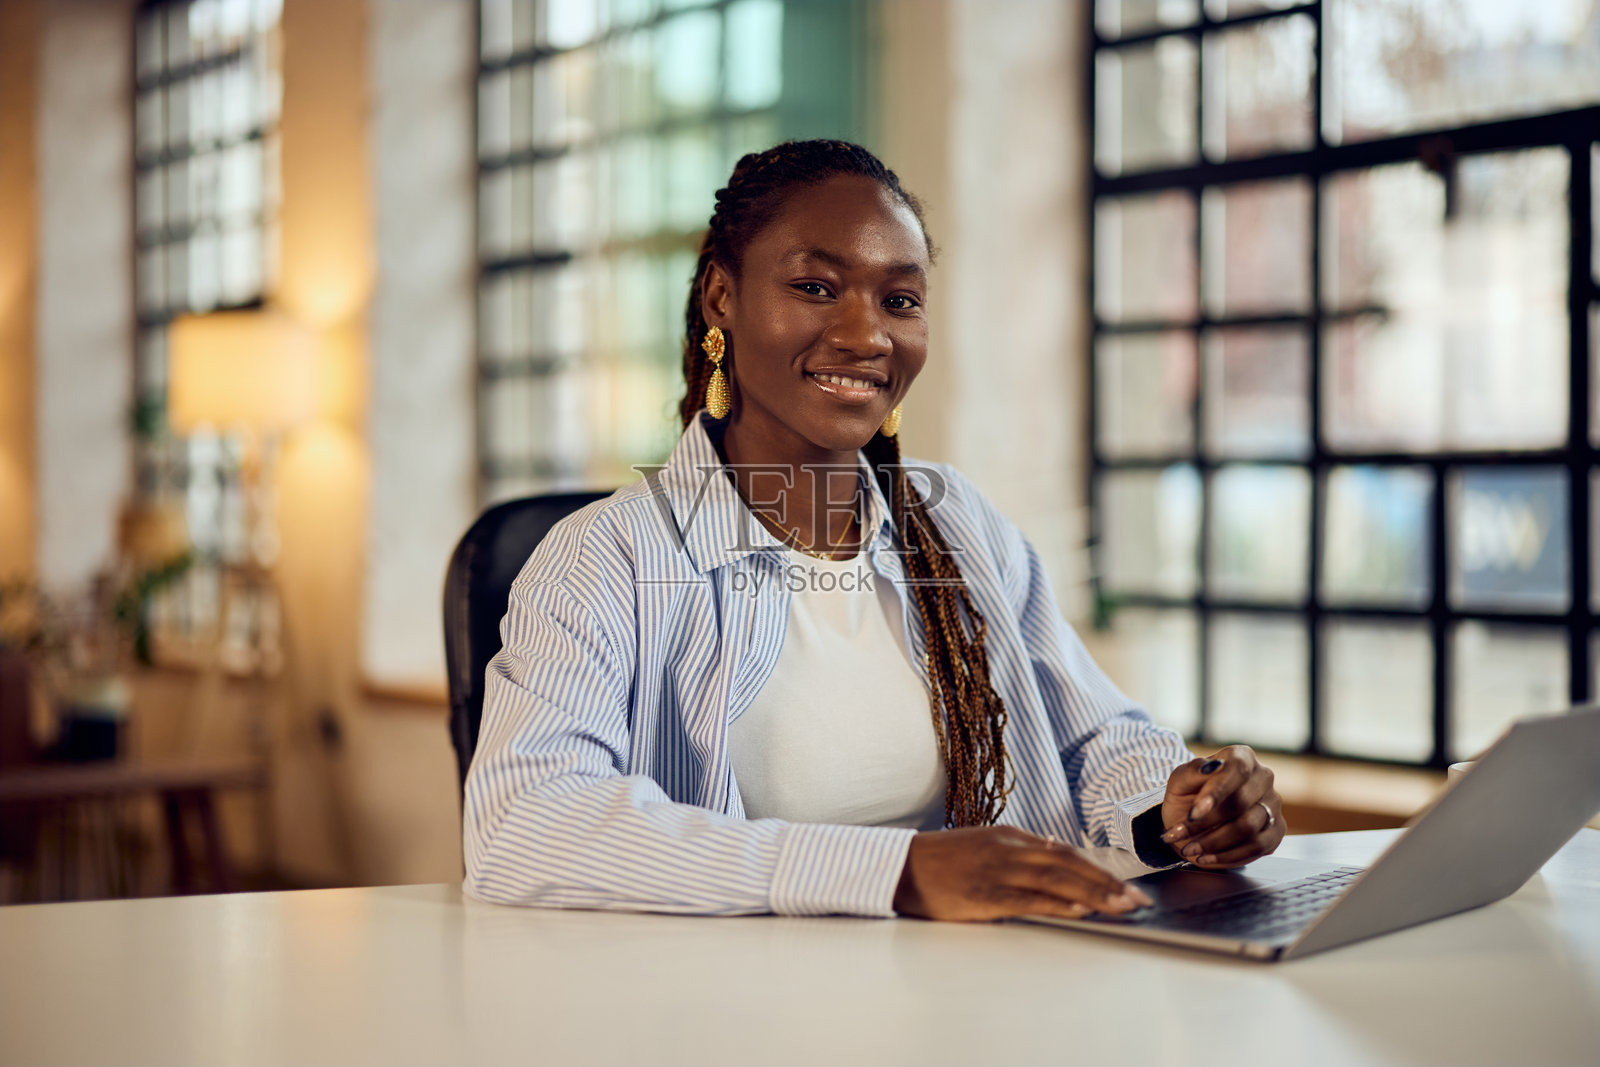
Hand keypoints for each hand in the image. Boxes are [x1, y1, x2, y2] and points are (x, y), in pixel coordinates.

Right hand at [893, 826, 1152, 920]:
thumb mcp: (982, 845)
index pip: (1064, 853)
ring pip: (1055, 880)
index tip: (1125, 886)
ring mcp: (997, 869)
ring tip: (1121, 908)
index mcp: (1009, 837)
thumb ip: (1018, 851)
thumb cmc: (940, 862)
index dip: (1098, 870)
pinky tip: (1079, 911)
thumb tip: (1055, 854)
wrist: (899, 866)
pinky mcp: (984, 893)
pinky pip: (1027, 899)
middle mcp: (1009, 849)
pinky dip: (1056, 904)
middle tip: (1137, 900)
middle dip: (1106, 883)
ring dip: (1093, 894)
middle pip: (1068, 864)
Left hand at [1159, 746, 1284, 868]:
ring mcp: (1273, 804)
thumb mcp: (1180, 781)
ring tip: (1188, 849)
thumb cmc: (1188, 795)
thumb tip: (1209, 766)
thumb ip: (1192, 771)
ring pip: (1248, 828)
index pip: (1236, 770)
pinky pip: (1257, 847)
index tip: (1193, 814)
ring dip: (1214, 843)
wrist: (1194, 820)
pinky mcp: (1276, 830)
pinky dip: (1228, 856)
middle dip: (1206, 823)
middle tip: (1178, 835)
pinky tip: (1206, 858)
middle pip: (1241, 803)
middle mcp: (1263, 778)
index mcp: (1242, 757)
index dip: (1215, 793)